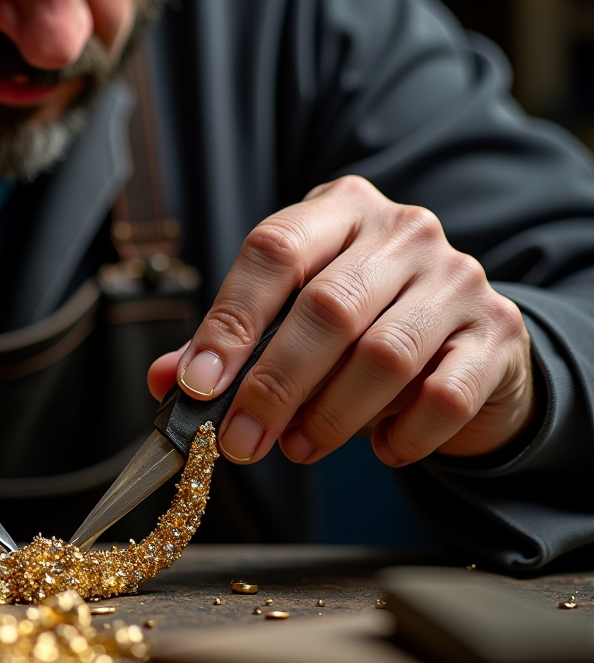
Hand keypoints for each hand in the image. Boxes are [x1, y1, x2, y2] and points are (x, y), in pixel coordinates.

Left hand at [148, 176, 535, 467]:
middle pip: (327, 308)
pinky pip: (444, 396)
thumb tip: (165, 380)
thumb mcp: (292, 317)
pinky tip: (381, 450)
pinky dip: (404, 434)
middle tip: (240, 440)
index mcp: (339, 212)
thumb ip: (231, 343)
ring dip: (330, 416)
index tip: (196, 384)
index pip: (274, 251)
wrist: (464, 338)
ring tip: (298, 448)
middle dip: (273, 385)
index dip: (231, 320)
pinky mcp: (497, 334)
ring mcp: (457, 279)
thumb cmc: (359, 326)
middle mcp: (403, 232)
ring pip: (384, 355)